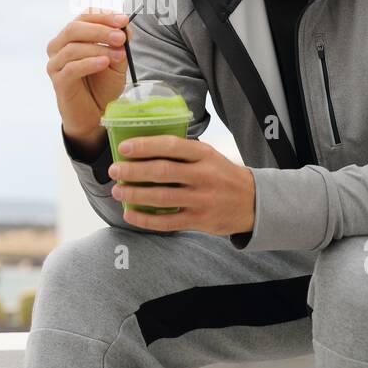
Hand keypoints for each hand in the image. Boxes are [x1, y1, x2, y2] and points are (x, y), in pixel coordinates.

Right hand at [45, 8, 133, 153]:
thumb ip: (120, 44)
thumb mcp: (117, 61)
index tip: (123, 20)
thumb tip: (125, 27)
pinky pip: (71, 68)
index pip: (84, 16)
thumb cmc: (102, 85)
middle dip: (100, 30)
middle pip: (74, 28)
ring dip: (98, 48)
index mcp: (72, 36)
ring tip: (118, 55)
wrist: (95, 114)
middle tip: (121, 37)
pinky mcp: (58, 81)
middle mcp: (59, 46)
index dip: (103, 16)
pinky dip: (89, 63)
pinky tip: (104, 63)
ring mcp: (56, 64)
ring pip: (72, 47)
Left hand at [107, 135, 255, 235]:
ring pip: (162, 198)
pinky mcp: (200, 221)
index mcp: (205, 154)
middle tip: (114, 170)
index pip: (172, 146)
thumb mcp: (209, 156)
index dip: (145, 146)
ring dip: (135, 194)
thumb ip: (182, 153)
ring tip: (117, 191)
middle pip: (163, 172)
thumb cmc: (222, 175)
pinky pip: (168, 222)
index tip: (124, 147)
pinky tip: (130, 213)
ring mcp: (202, 200)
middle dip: (133, 171)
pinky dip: (145, 219)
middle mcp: (204, 175)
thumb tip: (142, 148)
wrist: (253, 202)